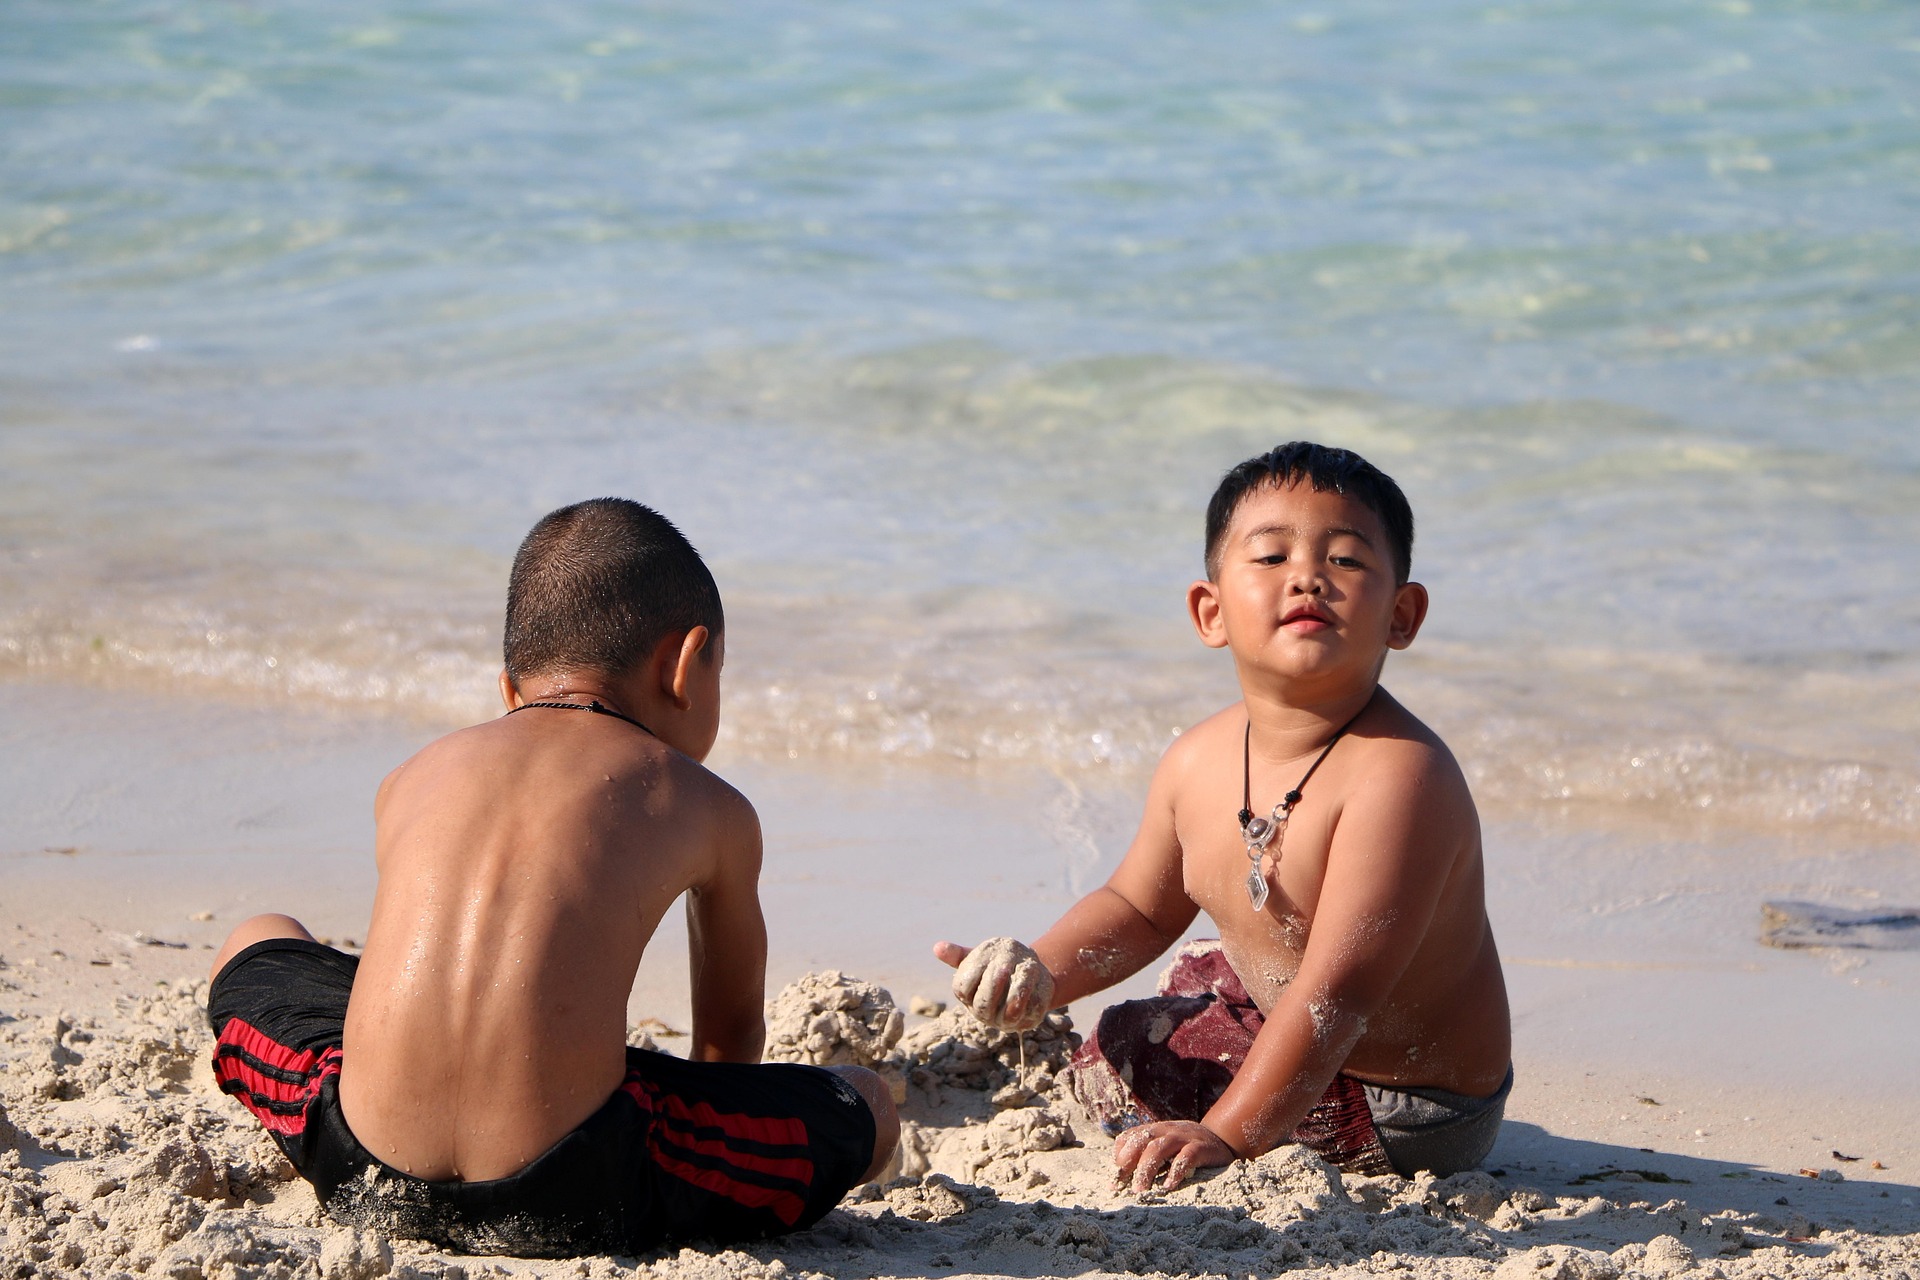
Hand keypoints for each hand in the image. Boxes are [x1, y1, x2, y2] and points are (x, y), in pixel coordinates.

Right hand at [932, 936, 1054, 1031]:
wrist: (1028, 973)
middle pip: (984, 1005)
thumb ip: (960, 955)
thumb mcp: (981, 955)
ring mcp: (1006, 1020)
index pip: (962, 990)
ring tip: (1026, 968)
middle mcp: (985, 1013)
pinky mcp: (1028, 1019)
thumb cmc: (998, 962)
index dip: (974, 975)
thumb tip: (937, 947)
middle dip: (995, 983)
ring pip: (1011, 1012)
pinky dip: (1035, 994)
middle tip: (1005, 965)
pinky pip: (1031, 1011)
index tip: (988, 959)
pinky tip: (1037, 980)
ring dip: (1018, 988)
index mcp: (969, 998)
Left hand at [1113, 1120, 1237, 1192]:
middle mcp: (1167, 1131)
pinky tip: (1169, 1186)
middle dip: (1129, 1162)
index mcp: (1155, 1131)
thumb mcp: (1166, 1148)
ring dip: (1147, 1168)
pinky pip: (1186, 1157)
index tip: (1116, 1178)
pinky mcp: (1201, 1147)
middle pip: (1142, 1141)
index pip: (1130, 1136)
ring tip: (1140, 1189)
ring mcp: (1184, 1137)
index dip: (1120, 1155)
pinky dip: (1176, 1171)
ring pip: (1160, 1148)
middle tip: (1123, 1185)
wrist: (1222, 1140)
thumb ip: (1147, 1157)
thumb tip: (1123, 1180)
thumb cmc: (1187, 1149)